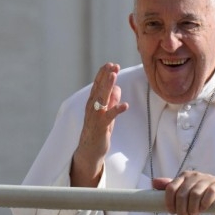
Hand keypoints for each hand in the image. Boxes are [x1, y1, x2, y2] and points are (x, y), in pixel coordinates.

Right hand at [70, 63, 129, 186]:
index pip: (97, 85)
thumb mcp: (106, 113)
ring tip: (114, 76)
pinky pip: (109, 116)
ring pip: (102, 98)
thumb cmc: (98, 131)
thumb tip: (118, 88)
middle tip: (113, 65)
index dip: (103, 74)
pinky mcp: (101, 126)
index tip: (110, 64)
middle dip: (106, 76)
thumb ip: (111, 101)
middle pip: (99, 88)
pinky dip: (116, 110)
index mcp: (93, 103)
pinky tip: (125, 105)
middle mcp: (92, 107)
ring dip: (108, 87)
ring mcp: (96, 116)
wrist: (89, 150)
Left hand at [152, 172, 214, 214]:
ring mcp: (206, 179)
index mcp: (183, 176)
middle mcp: (194, 175)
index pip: (171, 188)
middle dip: (182, 209)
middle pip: (182, 194)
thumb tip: (153, 182)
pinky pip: (209, 193)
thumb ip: (169, 187)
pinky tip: (203, 209)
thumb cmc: (200, 191)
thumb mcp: (184, 189)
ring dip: (193, 209)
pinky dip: (204, 203)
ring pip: (195, 195)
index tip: (172, 212)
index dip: (169, 202)